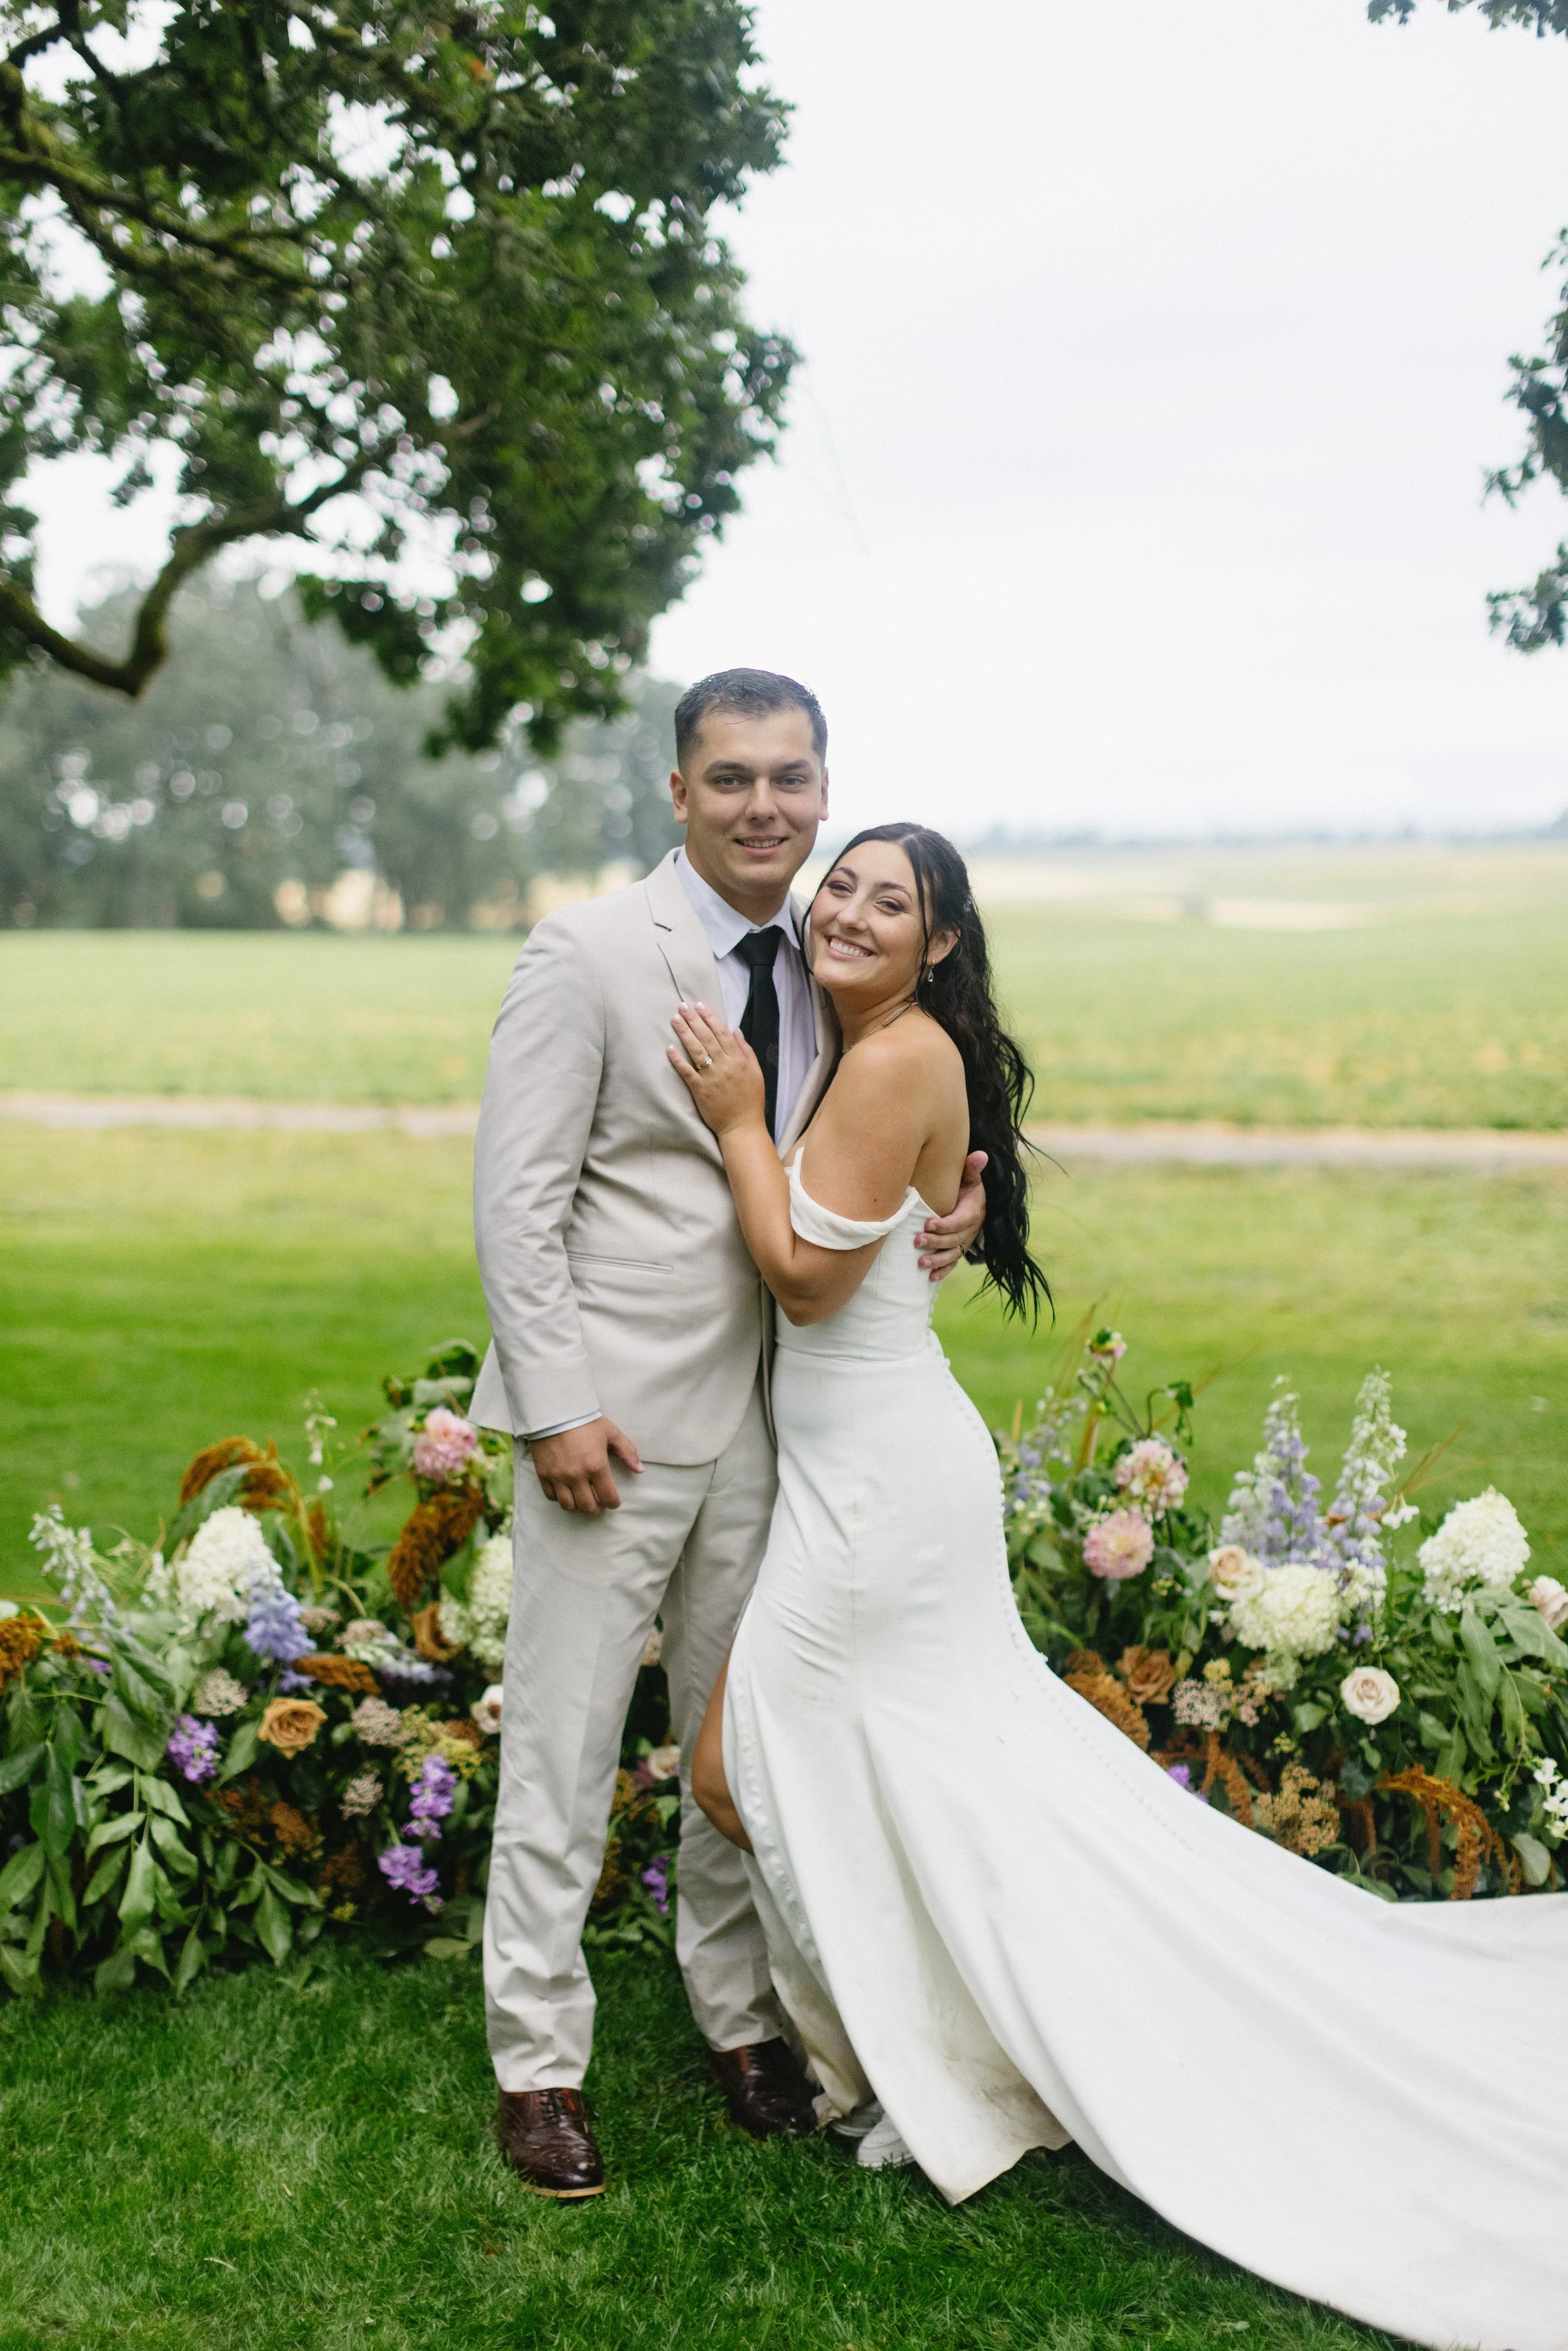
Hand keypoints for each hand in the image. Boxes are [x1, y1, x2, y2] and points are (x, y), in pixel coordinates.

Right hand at [531, 1417, 642, 1514]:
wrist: (554, 1412)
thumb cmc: (585, 1421)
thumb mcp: (611, 1433)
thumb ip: (627, 1452)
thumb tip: (640, 1469)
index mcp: (596, 1466)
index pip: (608, 1497)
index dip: (614, 1503)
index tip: (614, 1502)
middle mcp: (576, 1475)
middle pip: (588, 1506)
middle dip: (597, 1509)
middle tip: (600, 1505)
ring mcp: (558, 1477)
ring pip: (568, 1505)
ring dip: (578, 1507)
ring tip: (583, 1501)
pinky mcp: (543, 1474)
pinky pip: (551, 1496)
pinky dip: (559, 1499)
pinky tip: (566, 1492)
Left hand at [667, 1001, 767, 1137]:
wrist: (742, 1126)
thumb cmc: (750, 1100)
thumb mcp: (755, 1072)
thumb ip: (746, 1050)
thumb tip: (735, 1031)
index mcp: (738, 1059)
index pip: (722, 1033)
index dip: (710, 1017)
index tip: (700, 1005)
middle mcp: (724, 1065)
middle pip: (707, 1037)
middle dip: (694, 1020)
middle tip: (682, 1006)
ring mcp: (711, 1077)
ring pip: (696, 1050)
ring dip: (684, 1033)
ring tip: (675, 1019)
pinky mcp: (700, 1090)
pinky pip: (687, 1072)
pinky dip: (678, 1059)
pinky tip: (669, 1048)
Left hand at [915, 1150, 986, 1282]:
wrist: (973, 1201)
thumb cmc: (967, 1187)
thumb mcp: (970, 1177)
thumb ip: (972, 1168)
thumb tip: (981, 1154)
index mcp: (973, 1211)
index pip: (961, 1220)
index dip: (946, 1224)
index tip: (928, 1223)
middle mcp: (971, 1229)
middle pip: (954, 1239)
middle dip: (936, 1242)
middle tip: (917, 1240)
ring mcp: (965, 1241)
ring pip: (953, 1254)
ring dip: (937, 1260)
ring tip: (921, 1263)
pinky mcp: (959, 1249)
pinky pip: (953, 1264)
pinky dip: (943, 1271)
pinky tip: (930, 1278)